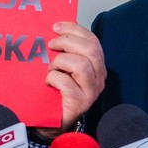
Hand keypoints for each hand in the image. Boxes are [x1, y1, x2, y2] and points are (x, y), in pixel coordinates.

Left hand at [36, 21, 105, 138]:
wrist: (51, 120)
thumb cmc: (56, 90)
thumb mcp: (62, 65)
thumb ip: (65, 49)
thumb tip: (56, 28)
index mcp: (96, 65)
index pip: (92, 40)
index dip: (75, 29)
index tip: (56, 26)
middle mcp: (99, 78)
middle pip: (91, 50)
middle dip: (67, 42)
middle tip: (51, 45)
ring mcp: (91, 92)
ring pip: (81, 65)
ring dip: (60, 62)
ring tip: (51, 68)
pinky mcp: (80, 104)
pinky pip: (67, 83)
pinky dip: (54, 78)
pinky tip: (48, 82)